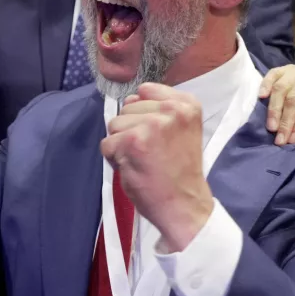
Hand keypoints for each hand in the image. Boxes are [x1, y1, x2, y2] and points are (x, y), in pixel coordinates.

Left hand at [100, 83, 212, 251]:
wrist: (184, 205)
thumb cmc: (180, 171)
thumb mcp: (180, 130)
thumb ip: (158, 110)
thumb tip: (130, 99)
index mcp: (187, 104)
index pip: (146, 90)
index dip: (144, 113)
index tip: (158, 134)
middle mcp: (173, 109)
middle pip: (127, 107)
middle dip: (131, 129)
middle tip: (151, 152)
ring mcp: (153, 124)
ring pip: (114, 124)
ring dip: (121, 144)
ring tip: (142, 160)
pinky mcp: (133, 141)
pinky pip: (107, 144)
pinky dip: (114, 159)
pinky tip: (134, 169)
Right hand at [259, 64, 294, 144]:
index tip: (293, 139)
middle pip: (294, 97)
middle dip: (286, 121)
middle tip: (279, 140)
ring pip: (281, 88)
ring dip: (274, 110)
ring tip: (271, 128)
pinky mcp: (284, 68)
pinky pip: (272, 74)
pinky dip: (265, 85)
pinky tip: (261, 98)